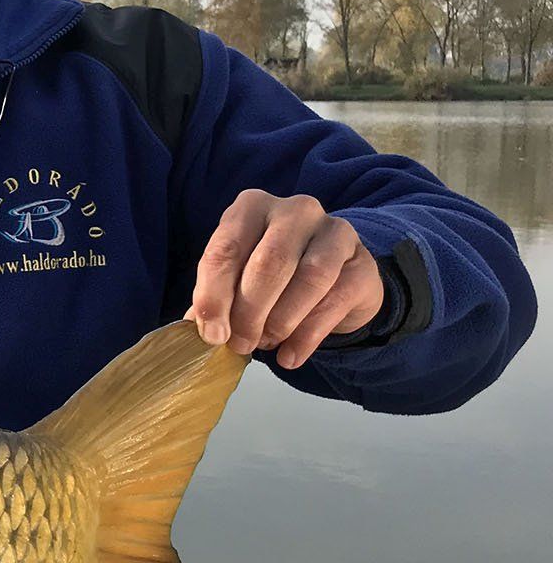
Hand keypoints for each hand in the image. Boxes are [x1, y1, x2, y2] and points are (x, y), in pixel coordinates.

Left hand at [190, 190, 383, 369]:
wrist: (334, 283)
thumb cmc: (274, 278)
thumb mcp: (238, 280)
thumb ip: (217, 299)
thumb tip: (200, 330)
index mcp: (252, 207)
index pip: (226, 249)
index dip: (214, 296)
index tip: (212, 334)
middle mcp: (295, 210)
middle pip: (268, 263)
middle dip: (248, 312)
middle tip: (240, 344)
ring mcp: (335, 232)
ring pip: (309, 279)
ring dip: (280, 322)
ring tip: (265, 345)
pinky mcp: (363, 263)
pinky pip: (335, 301)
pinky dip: (307, 336)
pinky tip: (291, 355)